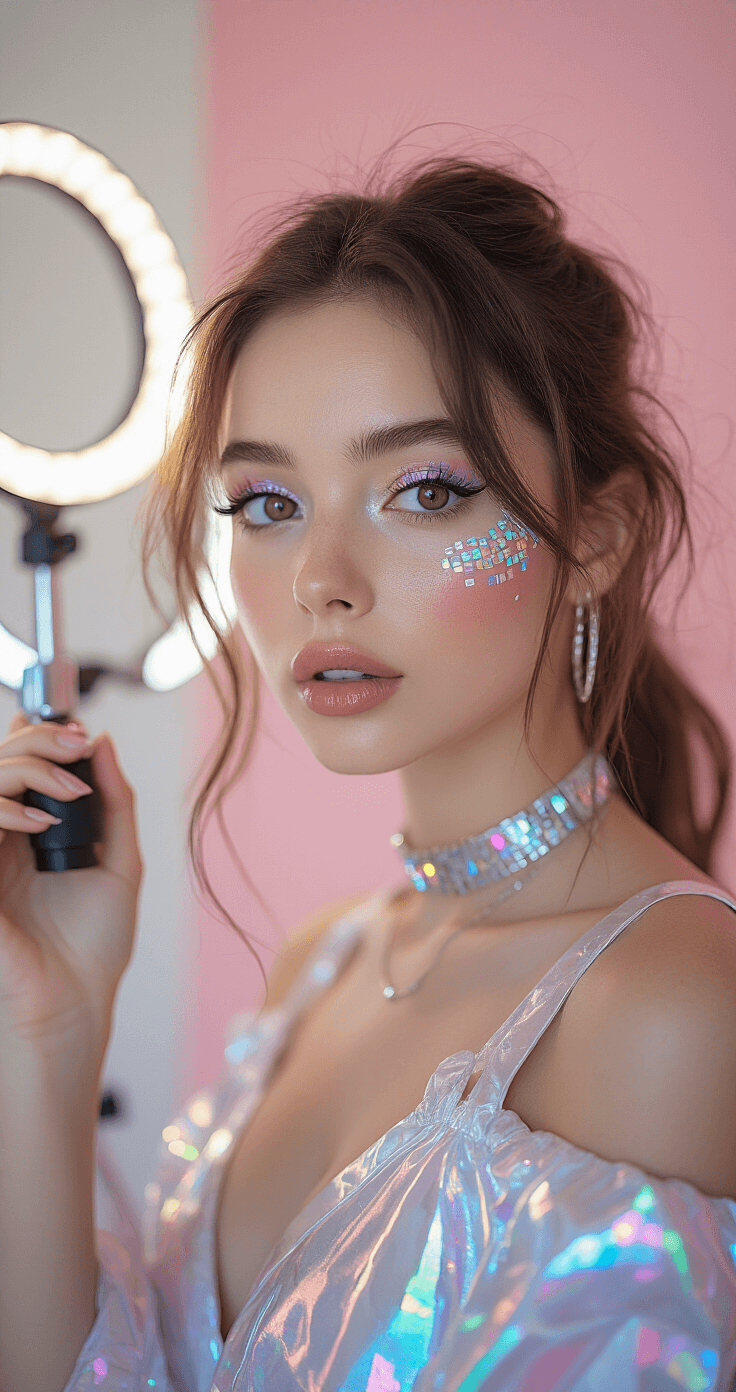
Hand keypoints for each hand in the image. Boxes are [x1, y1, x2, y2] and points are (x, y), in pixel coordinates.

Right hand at [0, 711, 143, 1077]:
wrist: (73, 1005)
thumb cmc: (93, 946)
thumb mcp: (119, 863)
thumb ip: (115, 802)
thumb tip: (104, 743)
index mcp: (32, 831)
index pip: (17, 762)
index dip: (38, 734)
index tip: (79, 734)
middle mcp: (3, 838)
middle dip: (37, 742)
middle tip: (76, 748)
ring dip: (23, 768)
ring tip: (69, 788)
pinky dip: (3, 809)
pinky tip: (39, 824)